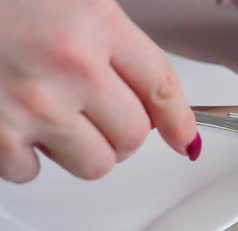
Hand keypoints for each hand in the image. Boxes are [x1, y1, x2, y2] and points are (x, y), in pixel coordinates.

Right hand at [0, 0, 198, 183]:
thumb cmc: (1, 1)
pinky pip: (33, 172)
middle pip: (133, 136)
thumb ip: (111, 40)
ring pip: (94, 164)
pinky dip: (28, 156)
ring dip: (81, 148)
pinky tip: (13, 123)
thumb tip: (152, 95)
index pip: (161, 86)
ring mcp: (29, 105)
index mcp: (93, 21)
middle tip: (97, 113)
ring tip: (53, 117)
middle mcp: (69, 66)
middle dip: (121, 131)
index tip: (184, 139)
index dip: (179, 120)